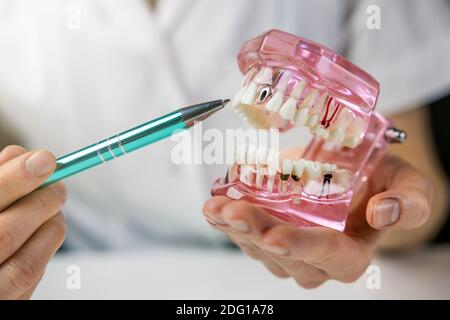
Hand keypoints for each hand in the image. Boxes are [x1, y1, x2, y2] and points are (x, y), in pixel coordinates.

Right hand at [0, 145, 66, 298]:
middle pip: (5, 235)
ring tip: (55, 204)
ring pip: (26, 265)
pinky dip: (46, 248)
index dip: (15, 180)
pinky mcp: (8, 305)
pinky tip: (48, 227)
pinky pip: (31, 281)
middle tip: (58, 186)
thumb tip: (24, 156)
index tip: (45, 159)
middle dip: (40, 203)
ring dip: (51, 227)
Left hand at [203, 155, 431, 287]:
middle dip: (257, 232)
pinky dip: (224, 221)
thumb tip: (382, 212)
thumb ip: (408, 202)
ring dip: (234, 227)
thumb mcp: (409, 186)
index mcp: (350, 253)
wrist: (355, 174)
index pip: (327, 257)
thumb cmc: (382, 182)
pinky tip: (212, 208)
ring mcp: (286, 250)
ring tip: (217, 207)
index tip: (276, 237)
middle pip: (283, 253)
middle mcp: (314, 260)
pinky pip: (242, 234)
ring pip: (256, 246)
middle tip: (235, 211)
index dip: (301, 248)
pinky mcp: (266, 234)